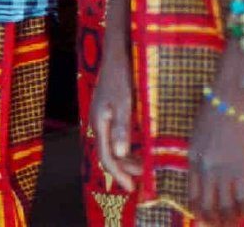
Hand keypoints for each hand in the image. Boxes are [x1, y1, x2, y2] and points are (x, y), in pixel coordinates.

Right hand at [91, 50, 142, 193]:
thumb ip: (122, 128)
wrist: (117, 54)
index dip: (118, 174)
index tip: (131, 188)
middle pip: (108, 153)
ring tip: (145, 166)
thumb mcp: (125, 103)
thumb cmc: (122, 78)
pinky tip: (140, 148)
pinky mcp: (109, 111)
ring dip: (127, 159)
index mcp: (99, 122)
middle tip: (144, 179)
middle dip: (124, 169)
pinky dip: (127, 147)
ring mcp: (103, 117)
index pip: (106, 156)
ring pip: (112, 145)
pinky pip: (116, 136)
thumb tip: (119, 154)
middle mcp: (98, 122)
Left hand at [187, 71, 243, 224]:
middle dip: (212, 219)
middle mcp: (205, 167)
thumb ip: (200, 156)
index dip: (198, 210)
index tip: (203, 219)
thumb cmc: (216, 112)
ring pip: (224, 204)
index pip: (192, 193)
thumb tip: (204, 174)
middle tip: (218, 226)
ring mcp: (223, 168)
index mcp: (192, 158)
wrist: (233, 100)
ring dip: (228, 219)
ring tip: (232, 225)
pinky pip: (242, 197)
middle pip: (206, 203)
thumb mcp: (199, 135)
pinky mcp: (241, 167)